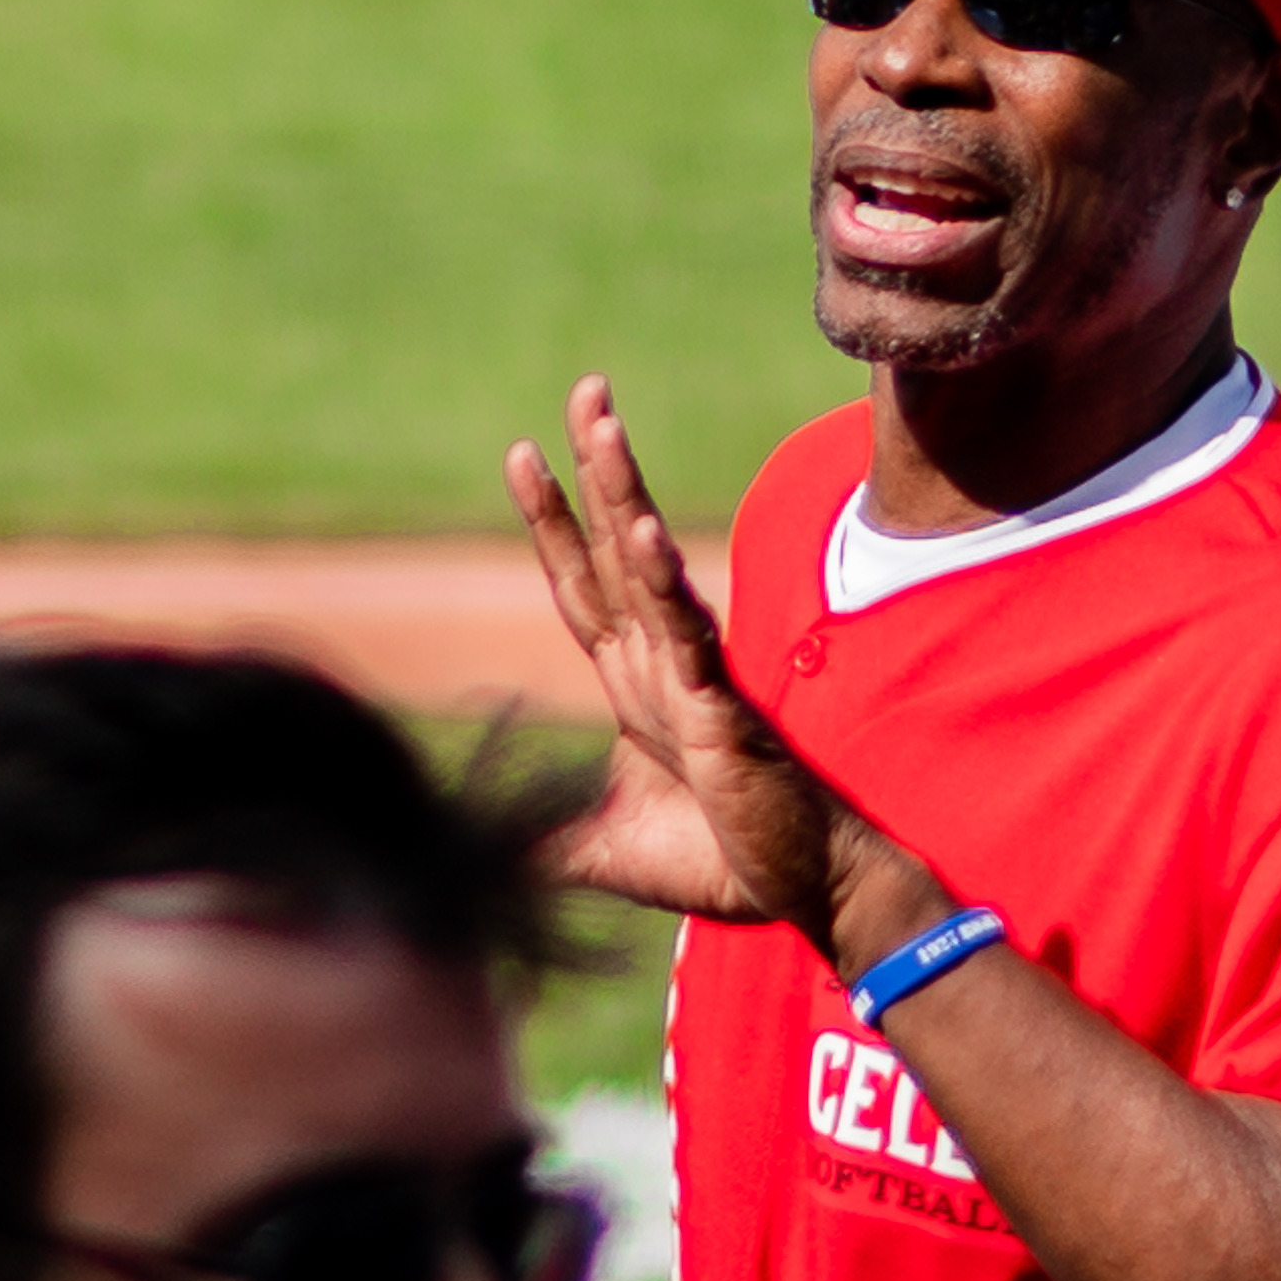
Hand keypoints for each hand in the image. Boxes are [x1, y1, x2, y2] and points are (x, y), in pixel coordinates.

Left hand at [509, 376, 900, 949]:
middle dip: (594, 470)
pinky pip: (688, 640)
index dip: (551, 521)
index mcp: (633, 685)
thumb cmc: (718, 860)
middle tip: (586, 390)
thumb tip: (478, 851)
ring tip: (603, 428)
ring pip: (647, 574)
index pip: (581, 586)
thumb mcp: (605, 848)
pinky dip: (664, 586)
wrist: (802, 890)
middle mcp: (658, 667)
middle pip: (612, 552)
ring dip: (623, 499)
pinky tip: (643, 534)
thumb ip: (546, 838)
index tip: (522, 451)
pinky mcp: (721, 715)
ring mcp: (691, 682)